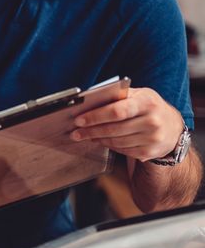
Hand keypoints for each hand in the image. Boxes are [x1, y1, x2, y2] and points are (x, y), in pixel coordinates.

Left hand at [70, 87, 184, 161]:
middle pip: (114, 128)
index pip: (117, 110)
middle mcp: (152, 121)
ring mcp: (152, 139)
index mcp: (147, 102)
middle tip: (76, 132)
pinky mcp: (148, 152)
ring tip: (84, 136)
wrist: (172, 127)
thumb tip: (90, 101)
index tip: (79, 120)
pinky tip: (100, 141)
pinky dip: (108, 145)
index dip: (96, 116)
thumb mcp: (139, 95)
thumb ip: (119, 96)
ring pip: (116, 141)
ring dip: (97, 139)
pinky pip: (122, 150)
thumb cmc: (149, 107)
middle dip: (91, 131)